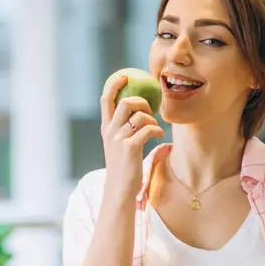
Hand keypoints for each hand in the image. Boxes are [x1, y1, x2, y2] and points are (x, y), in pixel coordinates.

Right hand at [100, 72, 163, 200]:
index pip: (106, 99)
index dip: (115, 84)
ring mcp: (119, 139)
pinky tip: (159, 137)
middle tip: (149, 112)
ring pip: (140, 115)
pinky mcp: (130, 148)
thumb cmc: (122, 167)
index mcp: (106, 128)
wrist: (119, 189)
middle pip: (126, 102)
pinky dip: (157, 130)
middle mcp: (110, 131)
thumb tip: (137, 112)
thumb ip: (122, 129)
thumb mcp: (117, 145)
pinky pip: (149, 129)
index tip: (125, 76)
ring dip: (152, 119)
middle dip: (142, 102)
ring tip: (155, 129)